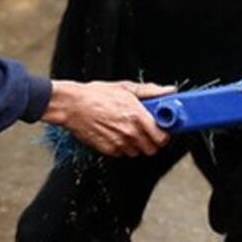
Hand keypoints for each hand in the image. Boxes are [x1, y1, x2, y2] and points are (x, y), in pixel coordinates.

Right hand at [42, 79, 175, 156]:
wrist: (72, 105)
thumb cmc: (96, 95)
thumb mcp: (126, 88)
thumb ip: (151, 91)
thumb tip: (169, 91)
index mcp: (138, 116)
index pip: (163, 138)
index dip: (165, 135)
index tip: (163, 130)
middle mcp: (130, 132)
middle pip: (153, 149)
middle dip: (152, 141)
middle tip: (148, 131)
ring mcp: (119, 143)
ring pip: (138, 152)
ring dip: (137, 145)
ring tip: (130, 131)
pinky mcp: (108, 149)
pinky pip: (123, 153)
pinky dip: (123, 147)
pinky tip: (117, 134)